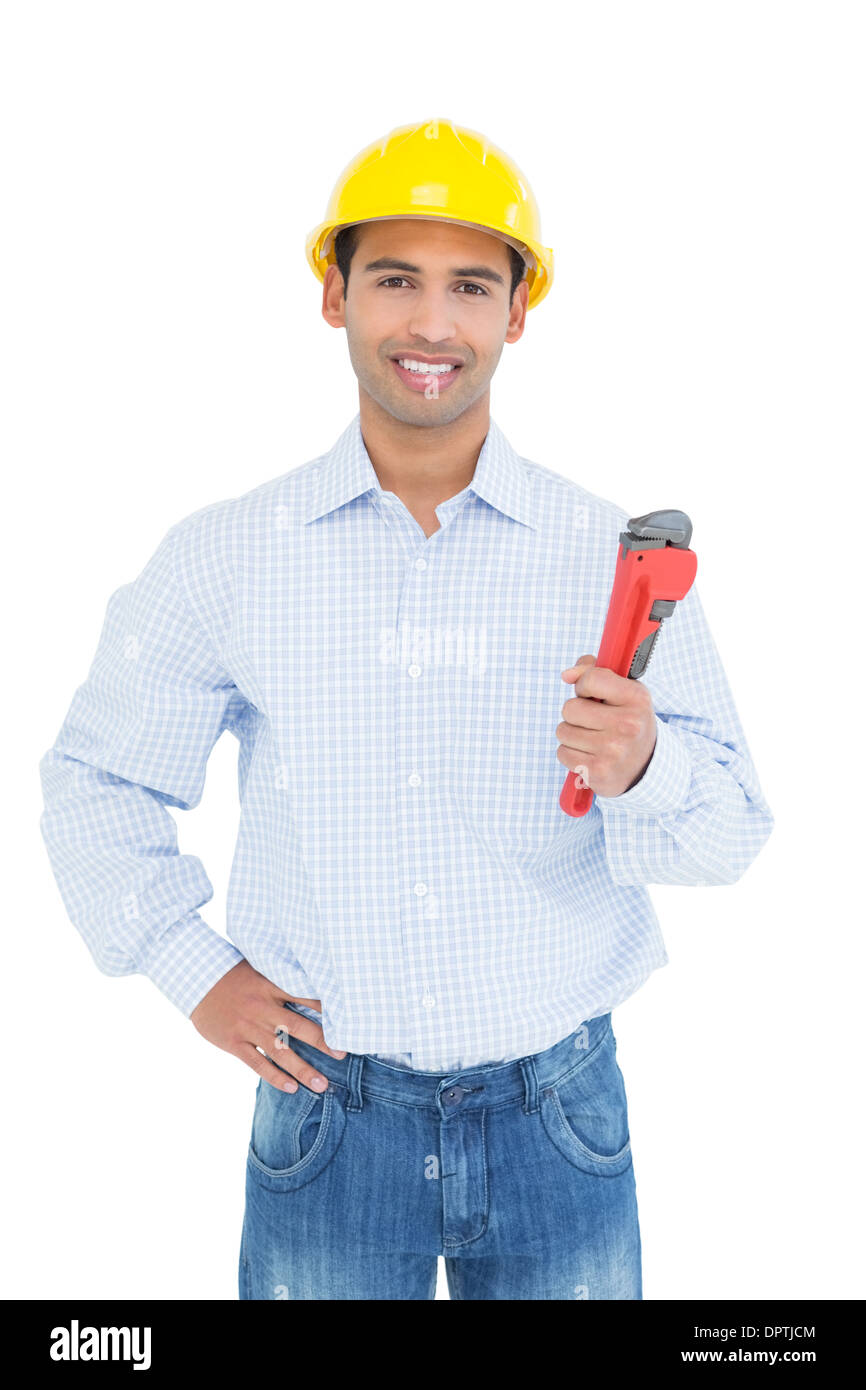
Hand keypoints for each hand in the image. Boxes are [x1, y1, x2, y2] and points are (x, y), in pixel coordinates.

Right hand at [190, 959, 345, 1093]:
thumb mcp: (258, 968)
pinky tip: (291, 1088)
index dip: (328, 1011)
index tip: (348, 1023)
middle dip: (322, 1043)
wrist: (195, 979)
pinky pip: (257, 1063)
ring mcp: (249, 1027)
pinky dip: (274, 1076)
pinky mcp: (234, 1042)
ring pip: (280, 1051)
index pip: (306, 998)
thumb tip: (309, 982)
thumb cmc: (231, 973)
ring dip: (302, 1069)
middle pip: (298, 1027)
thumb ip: (281, 978)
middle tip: (343, 1056)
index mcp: (271, 986)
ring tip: (321, 1085)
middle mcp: (263, 1008)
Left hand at [557, 654, 656, 797]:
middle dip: (576, 713)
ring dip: (572, 734)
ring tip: (593, 739)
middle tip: (594, 721)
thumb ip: (594, 671)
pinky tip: (589, 754)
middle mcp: (628, 725)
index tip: (590, 694)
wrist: (645, 766)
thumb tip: (566, 675)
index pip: (591, 679)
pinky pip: (562, 753)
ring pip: (563, 731)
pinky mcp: (598, 772)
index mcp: (637, 699)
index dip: (583, 686)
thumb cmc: (628, 721)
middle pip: (570, 708)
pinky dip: (571, 753)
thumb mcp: (623, 691)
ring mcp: (613, 751)